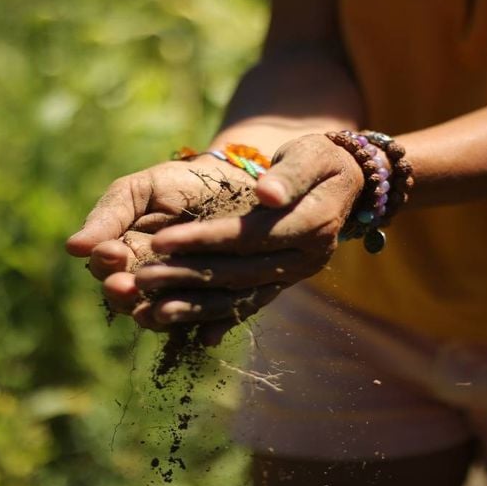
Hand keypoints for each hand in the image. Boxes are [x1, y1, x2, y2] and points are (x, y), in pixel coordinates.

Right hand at [66, 158, 257, 325]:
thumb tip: (72, 247)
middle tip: (124, 287)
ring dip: (156, 316)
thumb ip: (108, 217)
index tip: (111, 252)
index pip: (107, 269)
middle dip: (124, 294)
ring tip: (152, 312)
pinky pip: (206, 321)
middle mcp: (148, 284)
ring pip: (162, 316)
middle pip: (129, 299)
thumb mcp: (139, 192)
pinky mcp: (216, 306)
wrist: (234, 183)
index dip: (106, 264)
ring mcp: (181, 297)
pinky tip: (202, 333)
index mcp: (124, 258)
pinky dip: (203, 327)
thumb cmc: (179, 184)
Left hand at [132, 134, 362, 343]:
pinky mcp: (284, 284)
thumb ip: (290, 175)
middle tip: (140, 279)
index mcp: (313, 224)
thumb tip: (268, 195)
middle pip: (239, 271)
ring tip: (151, 312)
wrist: (346, 184)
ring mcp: (296, 276)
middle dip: (187, 275)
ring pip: (240, 295)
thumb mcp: (311, 154)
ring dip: (194, 306)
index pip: (250, 235)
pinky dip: (215, 319)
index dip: (204, 239)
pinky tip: (185, 331)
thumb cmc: (320, 159)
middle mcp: (306, 258)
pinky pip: (247, 305)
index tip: (159, 240)